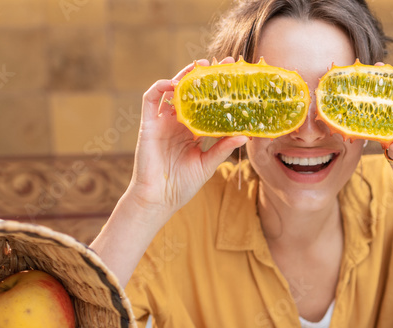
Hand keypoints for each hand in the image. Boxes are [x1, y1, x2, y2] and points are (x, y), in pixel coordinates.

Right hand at [126, 58, 247, 217]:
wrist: (160, 199)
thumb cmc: (183, 185)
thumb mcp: (208, 164)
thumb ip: (223, 148)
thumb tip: (245, 135)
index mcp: (192, 132)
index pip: (206, 105)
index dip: (218, 91)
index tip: (235, 78)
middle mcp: (177, 124)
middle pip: (191, 94)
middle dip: (204, 77)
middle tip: (221, 64)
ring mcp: (162, 123)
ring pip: (171, 92)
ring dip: (183, 77)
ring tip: (198, 67)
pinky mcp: (148, 125)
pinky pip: (150, 99)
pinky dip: (159, 87)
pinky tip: (173, 83)